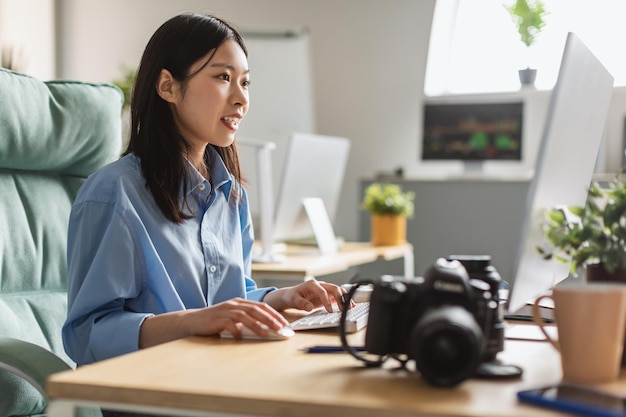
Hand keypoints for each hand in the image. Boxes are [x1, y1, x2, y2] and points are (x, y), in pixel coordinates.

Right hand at [139, 297, 287, 347]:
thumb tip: (266, 329)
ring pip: (245, 316)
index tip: (284, 323)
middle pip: (256, 309)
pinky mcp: (217, 319)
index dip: (274, 314)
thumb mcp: (233, 318)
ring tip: (267, 333)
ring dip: (257, 324)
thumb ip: (246, 321)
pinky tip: (241, 336)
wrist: (193, 320)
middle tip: (280, 327)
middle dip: (270, 318)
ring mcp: (225, 311)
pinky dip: (236, 329)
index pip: (261, 306)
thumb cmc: (215, 321)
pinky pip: (229, 324)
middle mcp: (234, 304)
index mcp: (240, 302)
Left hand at [262, 278, 352, 312]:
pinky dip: (344, 300)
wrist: (291, 295)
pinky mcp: (328, 295)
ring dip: (345, 298)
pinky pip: (338, 296)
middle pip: (334, 288)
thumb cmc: (292, 296)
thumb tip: (309, 307)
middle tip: (342, 309)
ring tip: (350, 307)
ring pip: (338, 291)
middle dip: (340, 298)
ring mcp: (325, 289)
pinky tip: (350, 306)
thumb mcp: (293, 300)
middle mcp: (321, 285)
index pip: (323, 291)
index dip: (327, 301)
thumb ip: (301, 303)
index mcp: (312, 284)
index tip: (329, 311)